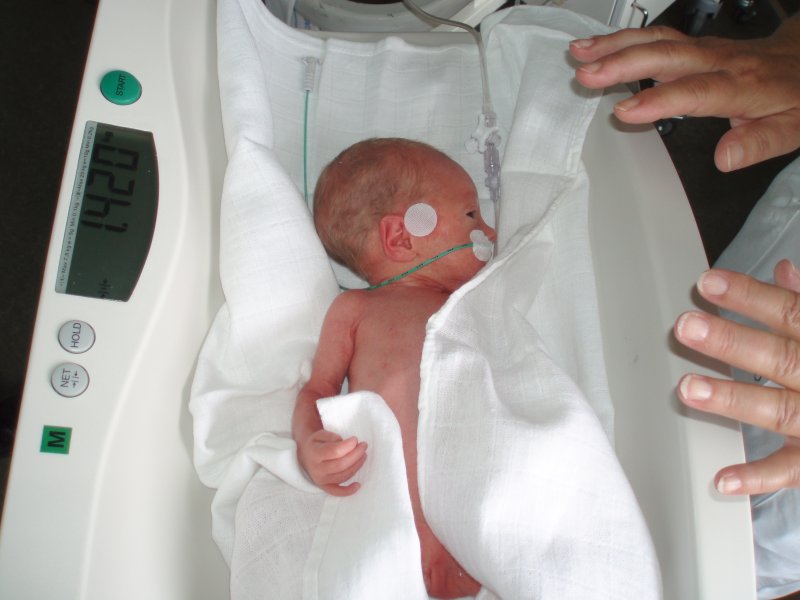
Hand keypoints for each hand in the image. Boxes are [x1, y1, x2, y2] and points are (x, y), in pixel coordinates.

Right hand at [297, 430, 367, 495]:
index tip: (355, 439)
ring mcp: (321, 480)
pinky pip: (337, 491)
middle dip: (356, 454)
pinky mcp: (325, 486)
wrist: (305, 454)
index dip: (348, 445)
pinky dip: (348, 491)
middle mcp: (317, 469)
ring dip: (357, 466)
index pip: (335, 451)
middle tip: (364, 445)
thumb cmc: (316, 443)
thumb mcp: (320, 434)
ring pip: (343, 476)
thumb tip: (346, 443)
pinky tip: (358, 485)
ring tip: (363, 455)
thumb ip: (332, 437)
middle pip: (341, 464)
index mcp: (315, 454)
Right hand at [569, 20, 799, 171]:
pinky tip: (597, 46)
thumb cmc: (793, 98)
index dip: (658, 100)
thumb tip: (725, 159)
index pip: (695, 91)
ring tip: (580, 54)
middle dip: (623, 63)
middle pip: (667, 55)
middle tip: (587, 74)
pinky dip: (623, 39)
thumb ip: (758, 144)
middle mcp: (719, 60)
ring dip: (615, 45)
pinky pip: (656, 36)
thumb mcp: (791, 129)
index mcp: (741, 85)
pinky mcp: (693, 44)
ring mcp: (704, 48)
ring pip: (657, 40)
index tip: (624, 112)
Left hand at [674, 260, 799, 494]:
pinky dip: (759, 476)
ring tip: (688, 388)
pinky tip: (724, 478)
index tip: (706, 282)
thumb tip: (784, 270)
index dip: (750, 296)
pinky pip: (792, 470)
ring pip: (779, 410)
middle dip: (732, 342)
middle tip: (686, 327)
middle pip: (780, 358)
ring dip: (733, 399)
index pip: (790, 313)